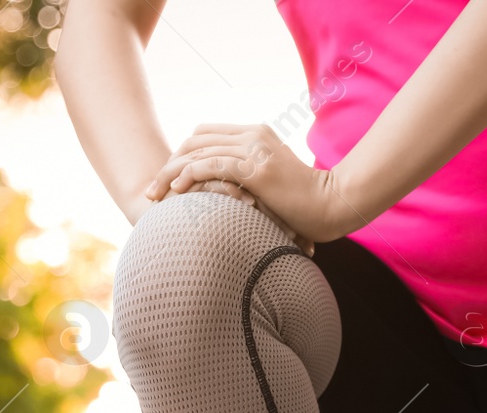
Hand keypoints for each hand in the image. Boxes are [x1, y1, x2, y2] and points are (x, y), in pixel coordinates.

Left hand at [145, 124, 358, 244]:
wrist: (333, 204)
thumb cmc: (307, 203)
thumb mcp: (275, 183)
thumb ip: (252, 179)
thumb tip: (234, 193)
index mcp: (257, 134)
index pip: (206, 134)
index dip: (182, 153)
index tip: (168, 178)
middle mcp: (253, 135)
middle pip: (196, 139)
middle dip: (169, 163)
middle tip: (153, 188)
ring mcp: (255, 150)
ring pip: (199, 152)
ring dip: (172, 172)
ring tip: (155, 193)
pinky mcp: (256, 169)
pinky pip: (212, 166)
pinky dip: (190, 176)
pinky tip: (177, 191)